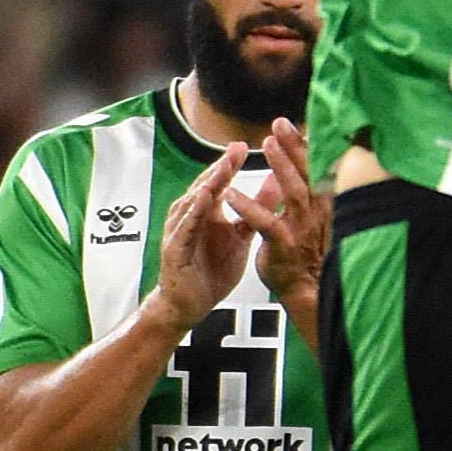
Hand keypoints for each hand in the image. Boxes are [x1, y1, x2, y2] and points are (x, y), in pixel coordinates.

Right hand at [153, 141, 272, 326]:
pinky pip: (184, 229)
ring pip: (192, 202)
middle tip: (236, 148)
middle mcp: (190, 216)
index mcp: (207, 212)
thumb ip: (257, 210)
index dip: (231, 163)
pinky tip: (203, 199)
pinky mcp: (174, 250)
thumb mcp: (241, 237)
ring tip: (223, 168)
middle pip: (205, 185)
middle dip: (221, 167)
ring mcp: (180, 231)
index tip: (247, 144)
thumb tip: (277, 183)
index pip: (219, 182)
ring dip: (207, 184)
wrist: (189, 306)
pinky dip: (193, 213)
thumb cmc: (210, 271)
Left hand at [251, 121, 331, 320]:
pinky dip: (249, 208)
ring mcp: (302, 229)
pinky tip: (232, 195)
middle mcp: (317, 213)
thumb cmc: (306, 251)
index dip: (305, 145)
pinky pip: (267, 224)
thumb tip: (299, 160)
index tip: (292, 124)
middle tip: (279, 125)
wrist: (307, 289)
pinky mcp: (284, 245)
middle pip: (309, 173)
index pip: (316, 168)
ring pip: (294, 193)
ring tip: (266, 146)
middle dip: (295, 147)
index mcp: (323, 204)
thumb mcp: (310, 215)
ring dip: (280, 167)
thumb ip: (304, 188)